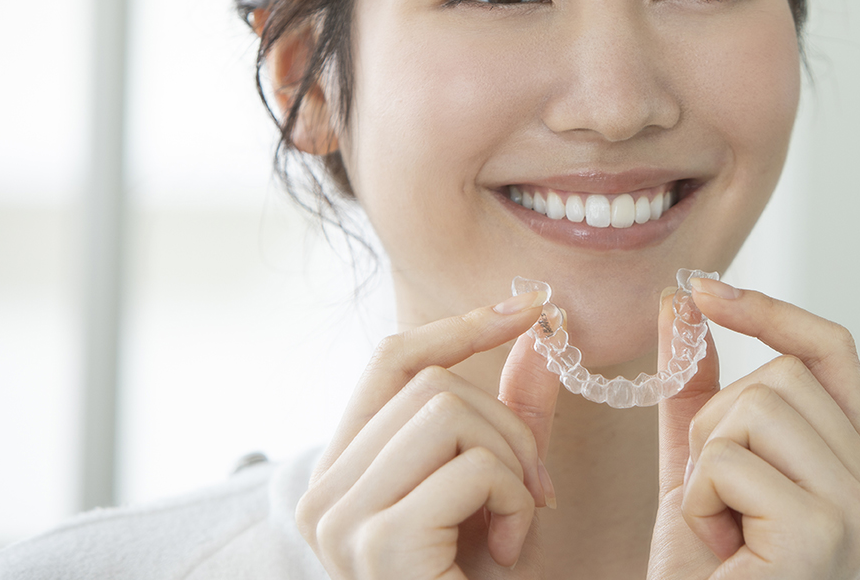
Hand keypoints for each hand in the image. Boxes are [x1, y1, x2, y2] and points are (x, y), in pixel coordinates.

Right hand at [296, 290, 563, 578]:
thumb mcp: (498, 491)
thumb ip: (511, 417)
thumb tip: (539, 334)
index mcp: (339, 476)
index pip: (390, 359)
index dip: (461, 325)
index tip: (528, 307)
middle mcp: (320, 496)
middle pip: (433, 383)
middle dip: (509, 425)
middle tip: (536, 489)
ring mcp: (340, 520)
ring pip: (451, 410)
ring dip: (514, 463)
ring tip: (520, 522)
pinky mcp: (378, 542)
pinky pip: (472, 466)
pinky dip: (516, 503)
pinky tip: (511, 552)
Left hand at [647, 280, 859, 578]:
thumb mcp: (700, 473)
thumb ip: (702, 394)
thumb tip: (685, 306)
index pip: (833, 352)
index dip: (771, 311)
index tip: (704, 290)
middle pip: (783, 375)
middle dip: (719, 424)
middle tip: (717, 499)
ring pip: (757, 405)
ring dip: (707, 463)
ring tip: (720, 527)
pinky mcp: (823, 532)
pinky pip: (731, 459)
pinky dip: (700, 499)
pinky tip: (720, 550)